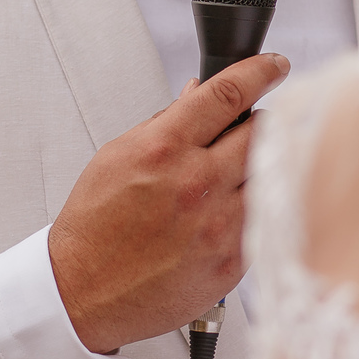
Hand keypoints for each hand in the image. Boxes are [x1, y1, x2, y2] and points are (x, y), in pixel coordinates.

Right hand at [48, 53, 289, 352]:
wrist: (83, 292)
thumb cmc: (94, 227)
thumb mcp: (117, 156)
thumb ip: (164, 121)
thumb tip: (197, 94)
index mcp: (164, 149)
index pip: (228, 93)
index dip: (260, 70)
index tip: (275, 65)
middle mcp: (196, 183)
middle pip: (262, 130)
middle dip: (263, 120)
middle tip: (254, 126)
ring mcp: (219, 224)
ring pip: (272, 174)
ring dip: (262, 165)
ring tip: (237, 175)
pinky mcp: (232, 261)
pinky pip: (265, 219)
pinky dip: (256, 206)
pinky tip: (231, 210)